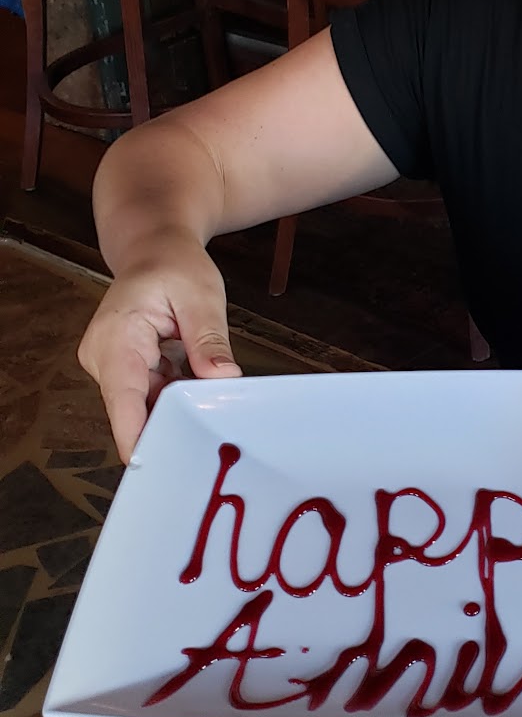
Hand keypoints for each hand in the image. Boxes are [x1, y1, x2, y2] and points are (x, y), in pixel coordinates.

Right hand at [77, 235, 241, 462]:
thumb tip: (223, 379)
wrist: (153, 247)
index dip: (139, 438)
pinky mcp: (125, 370)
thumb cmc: (173, 263)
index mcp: (116, 339)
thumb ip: (209, 340)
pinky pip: (151, 395)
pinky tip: (200, 394)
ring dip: (177, 409)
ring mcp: (111, 366)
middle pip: (136, 411)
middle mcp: (104, 358)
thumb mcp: (201, 296)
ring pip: (146, 406)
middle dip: (170, 427)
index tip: (157, 470)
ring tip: (211, 415)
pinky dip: (175, 396)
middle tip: (211, 444)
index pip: (124, 402)